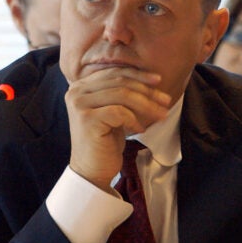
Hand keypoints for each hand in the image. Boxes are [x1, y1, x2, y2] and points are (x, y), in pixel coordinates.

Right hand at [64, 66, 170, 190]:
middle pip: (120, 82)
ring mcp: (79, 105)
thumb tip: (151, 78)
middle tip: (165, 100)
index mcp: (81, 86)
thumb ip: (121, 92)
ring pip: (122, 95)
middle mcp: (76, 92)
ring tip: (160, 115)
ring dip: (146, 105)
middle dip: (147, 91)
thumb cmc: (105, 141)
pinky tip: (139, 129)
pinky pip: (119, 112)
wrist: (91, 170)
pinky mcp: (87, 119)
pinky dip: (134, 120)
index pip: (114, 72)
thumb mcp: (114, 111)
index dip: (138, 74)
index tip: (159, 81)